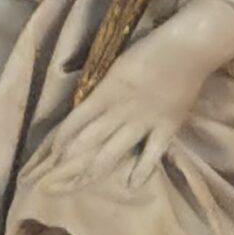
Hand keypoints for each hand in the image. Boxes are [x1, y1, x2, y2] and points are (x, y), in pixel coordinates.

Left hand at [35, 0, 233, 193]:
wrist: (190, 47)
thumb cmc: (152, 49)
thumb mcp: (118, 66)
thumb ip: (104, 90)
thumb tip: (85, 108)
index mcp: (105, 93)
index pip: (74, 122)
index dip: (58, 143)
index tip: (44, 160)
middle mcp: (120, 111)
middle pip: (88, 144)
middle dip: (66, 165)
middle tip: (48, 185)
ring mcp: (144, 123)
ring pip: (112, 152)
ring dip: (92, 171)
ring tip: (75, 187)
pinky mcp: (166, 128)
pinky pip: (152, 154)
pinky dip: (142, 170)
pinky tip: (131, 185)